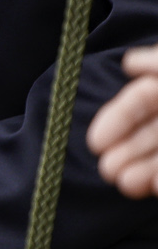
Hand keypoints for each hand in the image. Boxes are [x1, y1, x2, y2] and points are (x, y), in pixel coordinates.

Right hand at [90, 45, 157, 196]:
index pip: (140, 101)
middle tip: (107, 171)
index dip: (117, 120)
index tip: (96, 142)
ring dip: (143, 170)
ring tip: (125, 184)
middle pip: (149, 133)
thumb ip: (155, 62)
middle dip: (127, 152)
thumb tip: (128, 63)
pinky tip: (151, 187)